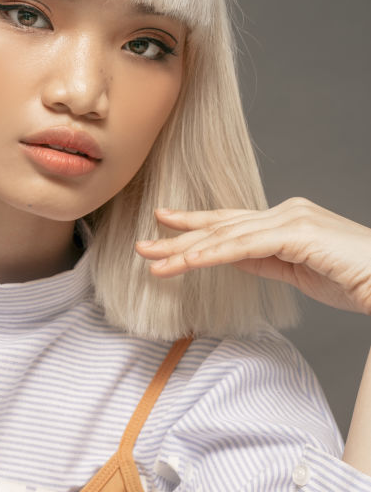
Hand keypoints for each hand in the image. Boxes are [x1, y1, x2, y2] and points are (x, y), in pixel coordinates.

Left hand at [135, 197, 370, 315]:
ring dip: (187, 251)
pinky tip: (188, 262)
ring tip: (154, 261)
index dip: (195, 222)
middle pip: (221, 226)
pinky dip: (213, 255)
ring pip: (228, 236)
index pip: (231, 221)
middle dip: (178, 236)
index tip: (163, 222)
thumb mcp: (296, 271)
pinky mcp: (298, 234)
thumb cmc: (353, 279)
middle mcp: (285, 212)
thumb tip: (231, 258)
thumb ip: (264, 260)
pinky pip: (246, 247)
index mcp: (285, 220)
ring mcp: (292, 219)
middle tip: (142, 246)